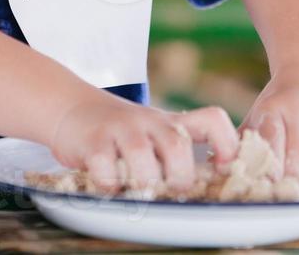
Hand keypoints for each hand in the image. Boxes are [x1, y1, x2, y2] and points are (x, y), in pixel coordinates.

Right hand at [48, 95, 238, 190]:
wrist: (72, 108)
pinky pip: (105, 169)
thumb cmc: (122, 132)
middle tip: (170, 190)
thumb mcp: (155, 133)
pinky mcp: (93, 142)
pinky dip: (110, 186)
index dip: (226, 144)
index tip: (221, 169)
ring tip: (138, 191)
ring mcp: (121, 129)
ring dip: (144, 182)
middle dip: (179, 177)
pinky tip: (109, 185)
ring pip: (141, 156)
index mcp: (171, 122)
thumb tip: (209, 188)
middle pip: (178, 145)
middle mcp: (149, 121)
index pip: (212, 119)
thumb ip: (178, 152)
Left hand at [241, 64, 298, 177]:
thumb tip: (220, 170)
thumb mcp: (258, 115)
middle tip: (275, 185)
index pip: (271, 146)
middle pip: (297, 164)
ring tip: (291, 182)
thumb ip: (240, 142)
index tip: (257, 178)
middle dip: (284, 179)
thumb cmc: (279, 105)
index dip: (263, 168)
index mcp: (276, 109)